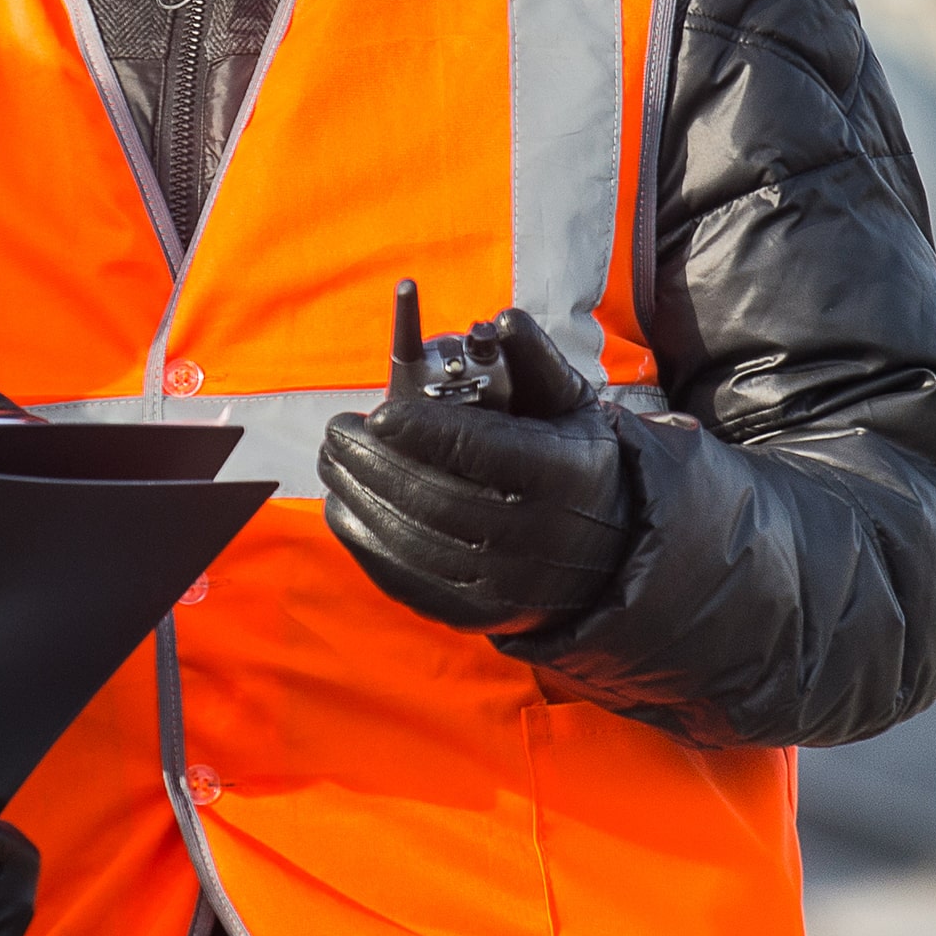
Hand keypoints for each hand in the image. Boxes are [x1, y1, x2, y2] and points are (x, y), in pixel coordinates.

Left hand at [318, 288, 637, 633]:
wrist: (604, 553)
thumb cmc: (574, 460)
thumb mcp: (571, 406)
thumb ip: (534, 360)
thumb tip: (500, 319)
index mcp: (562, 475)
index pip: (481, 451)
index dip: (422, 430)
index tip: (376, 411)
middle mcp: (537, 537)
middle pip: (436, 498)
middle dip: (374, 462)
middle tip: (336, 430)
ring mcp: (506, 585)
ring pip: (413, 542)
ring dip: (360, 497)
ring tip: (331, 460)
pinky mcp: (477, 615)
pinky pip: (408, 580)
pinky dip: (366, 542)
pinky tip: (342, 505)